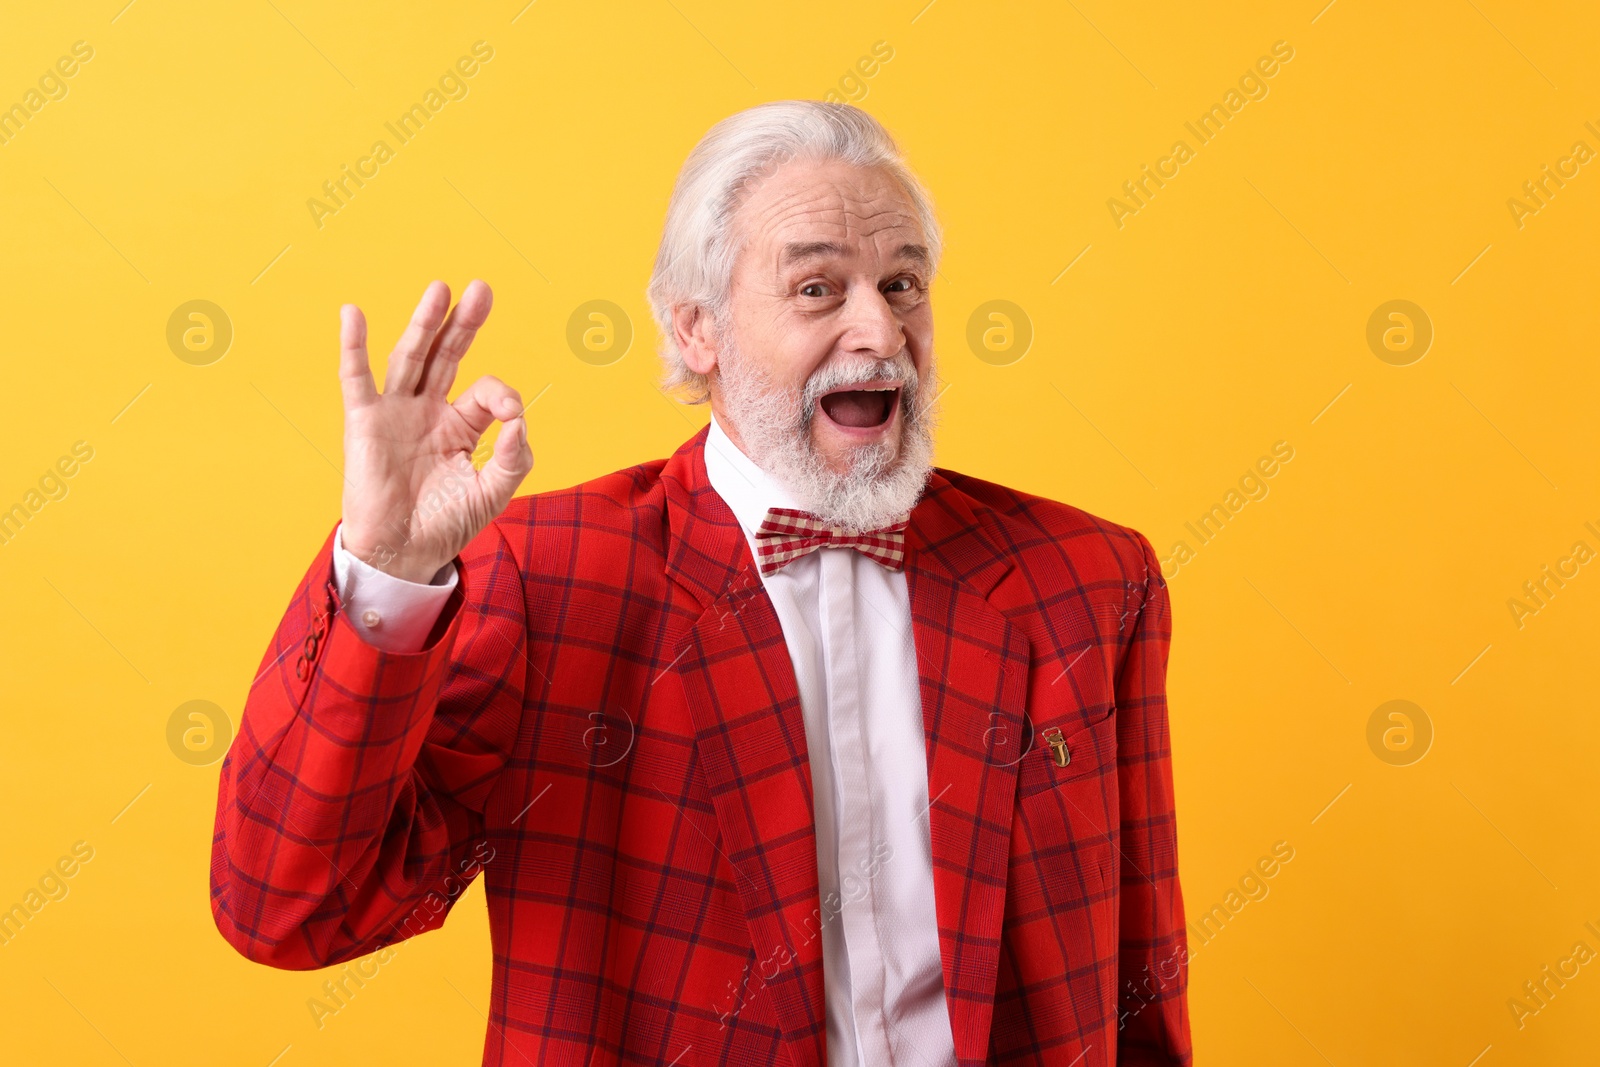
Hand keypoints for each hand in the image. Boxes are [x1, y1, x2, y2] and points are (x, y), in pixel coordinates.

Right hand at [337, 279, 532, 582]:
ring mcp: (395, 413)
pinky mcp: (365, 422)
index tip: (512, 416)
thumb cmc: (446, 523)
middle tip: (481, 289)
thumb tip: (520, 419)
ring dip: (424, 324)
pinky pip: (356, 378)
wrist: (403, 553)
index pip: (486, 391)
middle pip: (447, 356)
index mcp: (461, 424)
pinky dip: (353, 346)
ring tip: (441, 289)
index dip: (503, 396)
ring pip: (411, 358)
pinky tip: (353, 313)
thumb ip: (515, 456)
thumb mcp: (493, 491)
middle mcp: (427, 411)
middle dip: (464, 323)